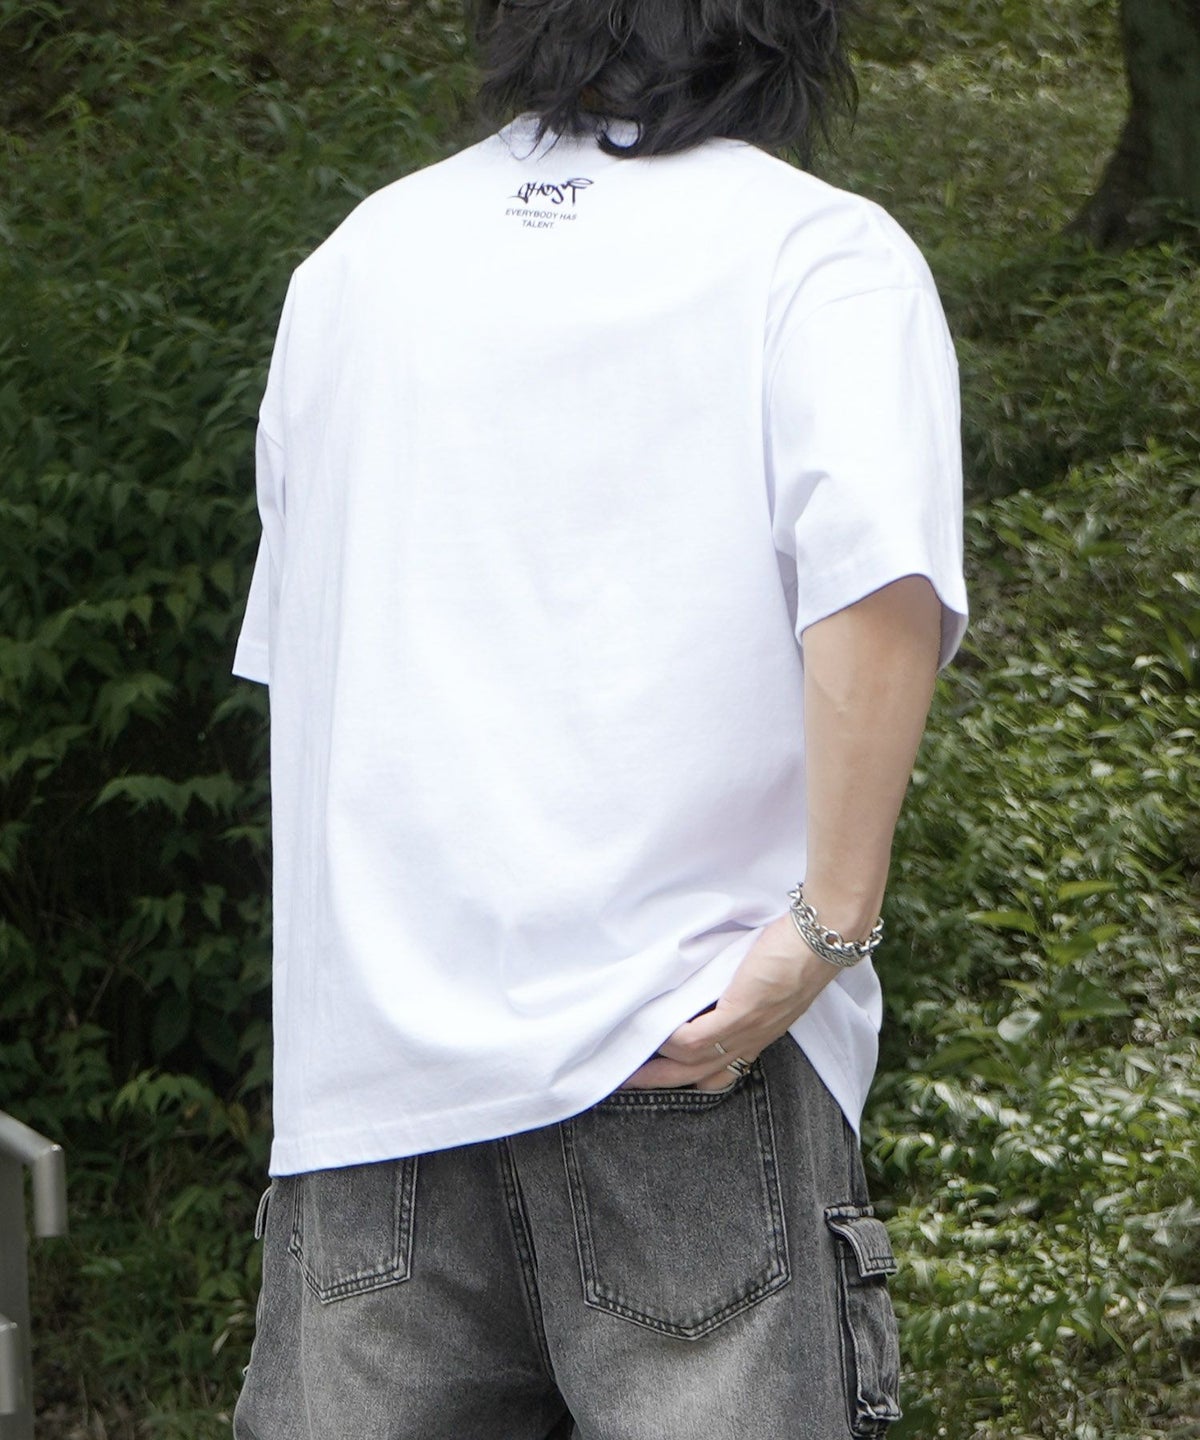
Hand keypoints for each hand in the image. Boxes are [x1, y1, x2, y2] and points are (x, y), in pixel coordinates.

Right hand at [620, 914, 840, 1092]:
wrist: (822, 937)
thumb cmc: (797, 950)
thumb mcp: (767, 982)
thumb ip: (741, 990)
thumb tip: (709, 984)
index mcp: (758, 1036)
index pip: (721, 1074)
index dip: (689, 1080)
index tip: (660, 1077)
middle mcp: (752, 1041)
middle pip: (699, 1079)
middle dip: (659, 1085)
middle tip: (623, 1083)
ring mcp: (746, 1030)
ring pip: (691, 1064)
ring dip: (654, 1068)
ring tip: (625, 1062)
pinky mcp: (740, 1012)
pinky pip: (694, 1039)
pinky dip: (668, 1039)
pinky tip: (651, 1031)